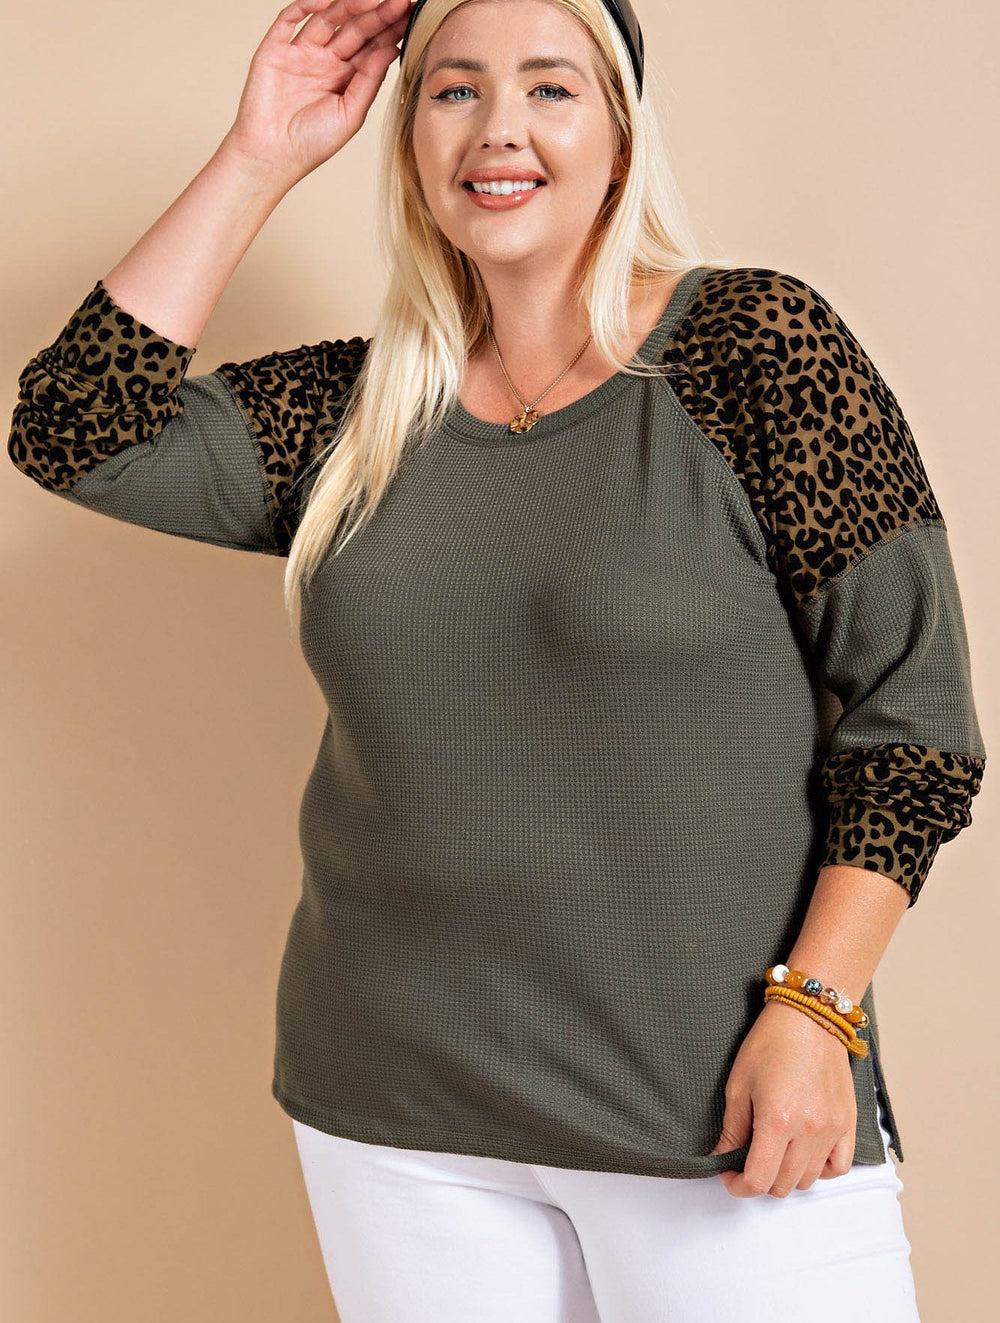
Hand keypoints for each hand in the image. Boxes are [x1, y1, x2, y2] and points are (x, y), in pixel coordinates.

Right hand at [222, 0, 414, 190]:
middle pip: (354, 29)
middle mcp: (325, 62)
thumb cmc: (312, 143)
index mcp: (345, 79)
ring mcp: (301, 53)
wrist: (272, 156)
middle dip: (376, 14)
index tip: (410, 15)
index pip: (371, 47)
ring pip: (328, 18)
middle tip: (399, 1)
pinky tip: (327, 0)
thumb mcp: (351, 113)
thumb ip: (369, 80)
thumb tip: (391, 49)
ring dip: (349, 5)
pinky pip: (290, 18)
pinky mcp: (275, 49)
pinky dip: (307, 5)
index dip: (389, 31)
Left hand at [709, 999, 857, 1196]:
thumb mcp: (738, 1084)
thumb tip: (722, 1158)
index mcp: (777, 1121)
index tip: (729, 1177)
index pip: (758, 1180)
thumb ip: (732, 1129)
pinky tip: (805, 1154)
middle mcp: (808, 1131)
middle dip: (760, 1180)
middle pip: (783, 1186)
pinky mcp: (848, 1124)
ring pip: (808, 1180)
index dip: (738, 1186)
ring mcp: (832, 1130)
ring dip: (787, 1175)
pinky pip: (838, 1167)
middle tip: (747, 1162)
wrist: (809, 1018)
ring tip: (774, 1153)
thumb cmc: (771, 1043)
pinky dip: (820, 1170)